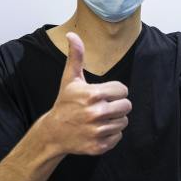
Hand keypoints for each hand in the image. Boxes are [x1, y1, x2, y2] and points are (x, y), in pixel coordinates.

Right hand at [40, 32, 131, 155]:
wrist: (53, 133)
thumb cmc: (65, 102)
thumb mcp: (70, 79)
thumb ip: (76, 56)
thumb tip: (72, 34)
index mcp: (93, 95)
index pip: (123, 90)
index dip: (115, 91)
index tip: (102, 94)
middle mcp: (96, 113)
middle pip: (127, 106)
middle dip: (117, 105)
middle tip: (103, 106)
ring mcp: (98, 131)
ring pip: (123, 122)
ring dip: (115, 119)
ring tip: (99, 118)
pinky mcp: (99, 146)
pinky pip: (118, 136)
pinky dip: (111, 134)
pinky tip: (98, 130)